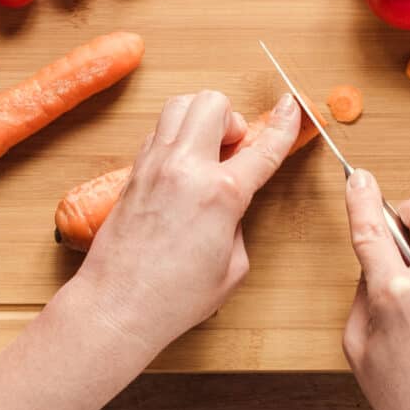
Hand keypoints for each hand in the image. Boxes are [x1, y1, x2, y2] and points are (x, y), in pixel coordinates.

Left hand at [69, 90, 298, 356]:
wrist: (117, 305)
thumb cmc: (174, 297)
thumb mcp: (233, 266)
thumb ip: (238, 224)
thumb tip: (230, 207)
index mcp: (221, 193)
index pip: (263, 147)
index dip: (284, 124)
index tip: (293, 106)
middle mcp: (185, 168)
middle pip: (213, 103)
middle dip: (232, 119)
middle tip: (233, 150)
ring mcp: (154, 165)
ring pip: (180, 105)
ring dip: (200, 119)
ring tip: (206, 154)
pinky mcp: (133, 173)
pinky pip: (158, 132)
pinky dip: (176, 139)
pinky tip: (181, 171)